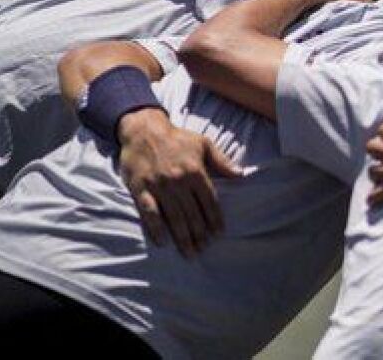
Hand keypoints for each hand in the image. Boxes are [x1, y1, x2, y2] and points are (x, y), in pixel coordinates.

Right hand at [116, 109, 243, 256]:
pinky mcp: (141, 189)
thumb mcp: (204, 144)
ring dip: (182, 236)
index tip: (218, 234)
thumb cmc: (177, 138)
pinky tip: (162, 242)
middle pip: (192, 214)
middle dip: (200, 234)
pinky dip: (156, 228)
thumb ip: (222, 162)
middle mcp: (179, 181)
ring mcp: (159, 186)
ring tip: (190, 252)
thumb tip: (241, 175)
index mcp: (196, 171)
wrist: (144, 130)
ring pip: (174, 217)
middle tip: (204, 248)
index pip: (209, 201)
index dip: (215, 219)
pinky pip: (149, 213)